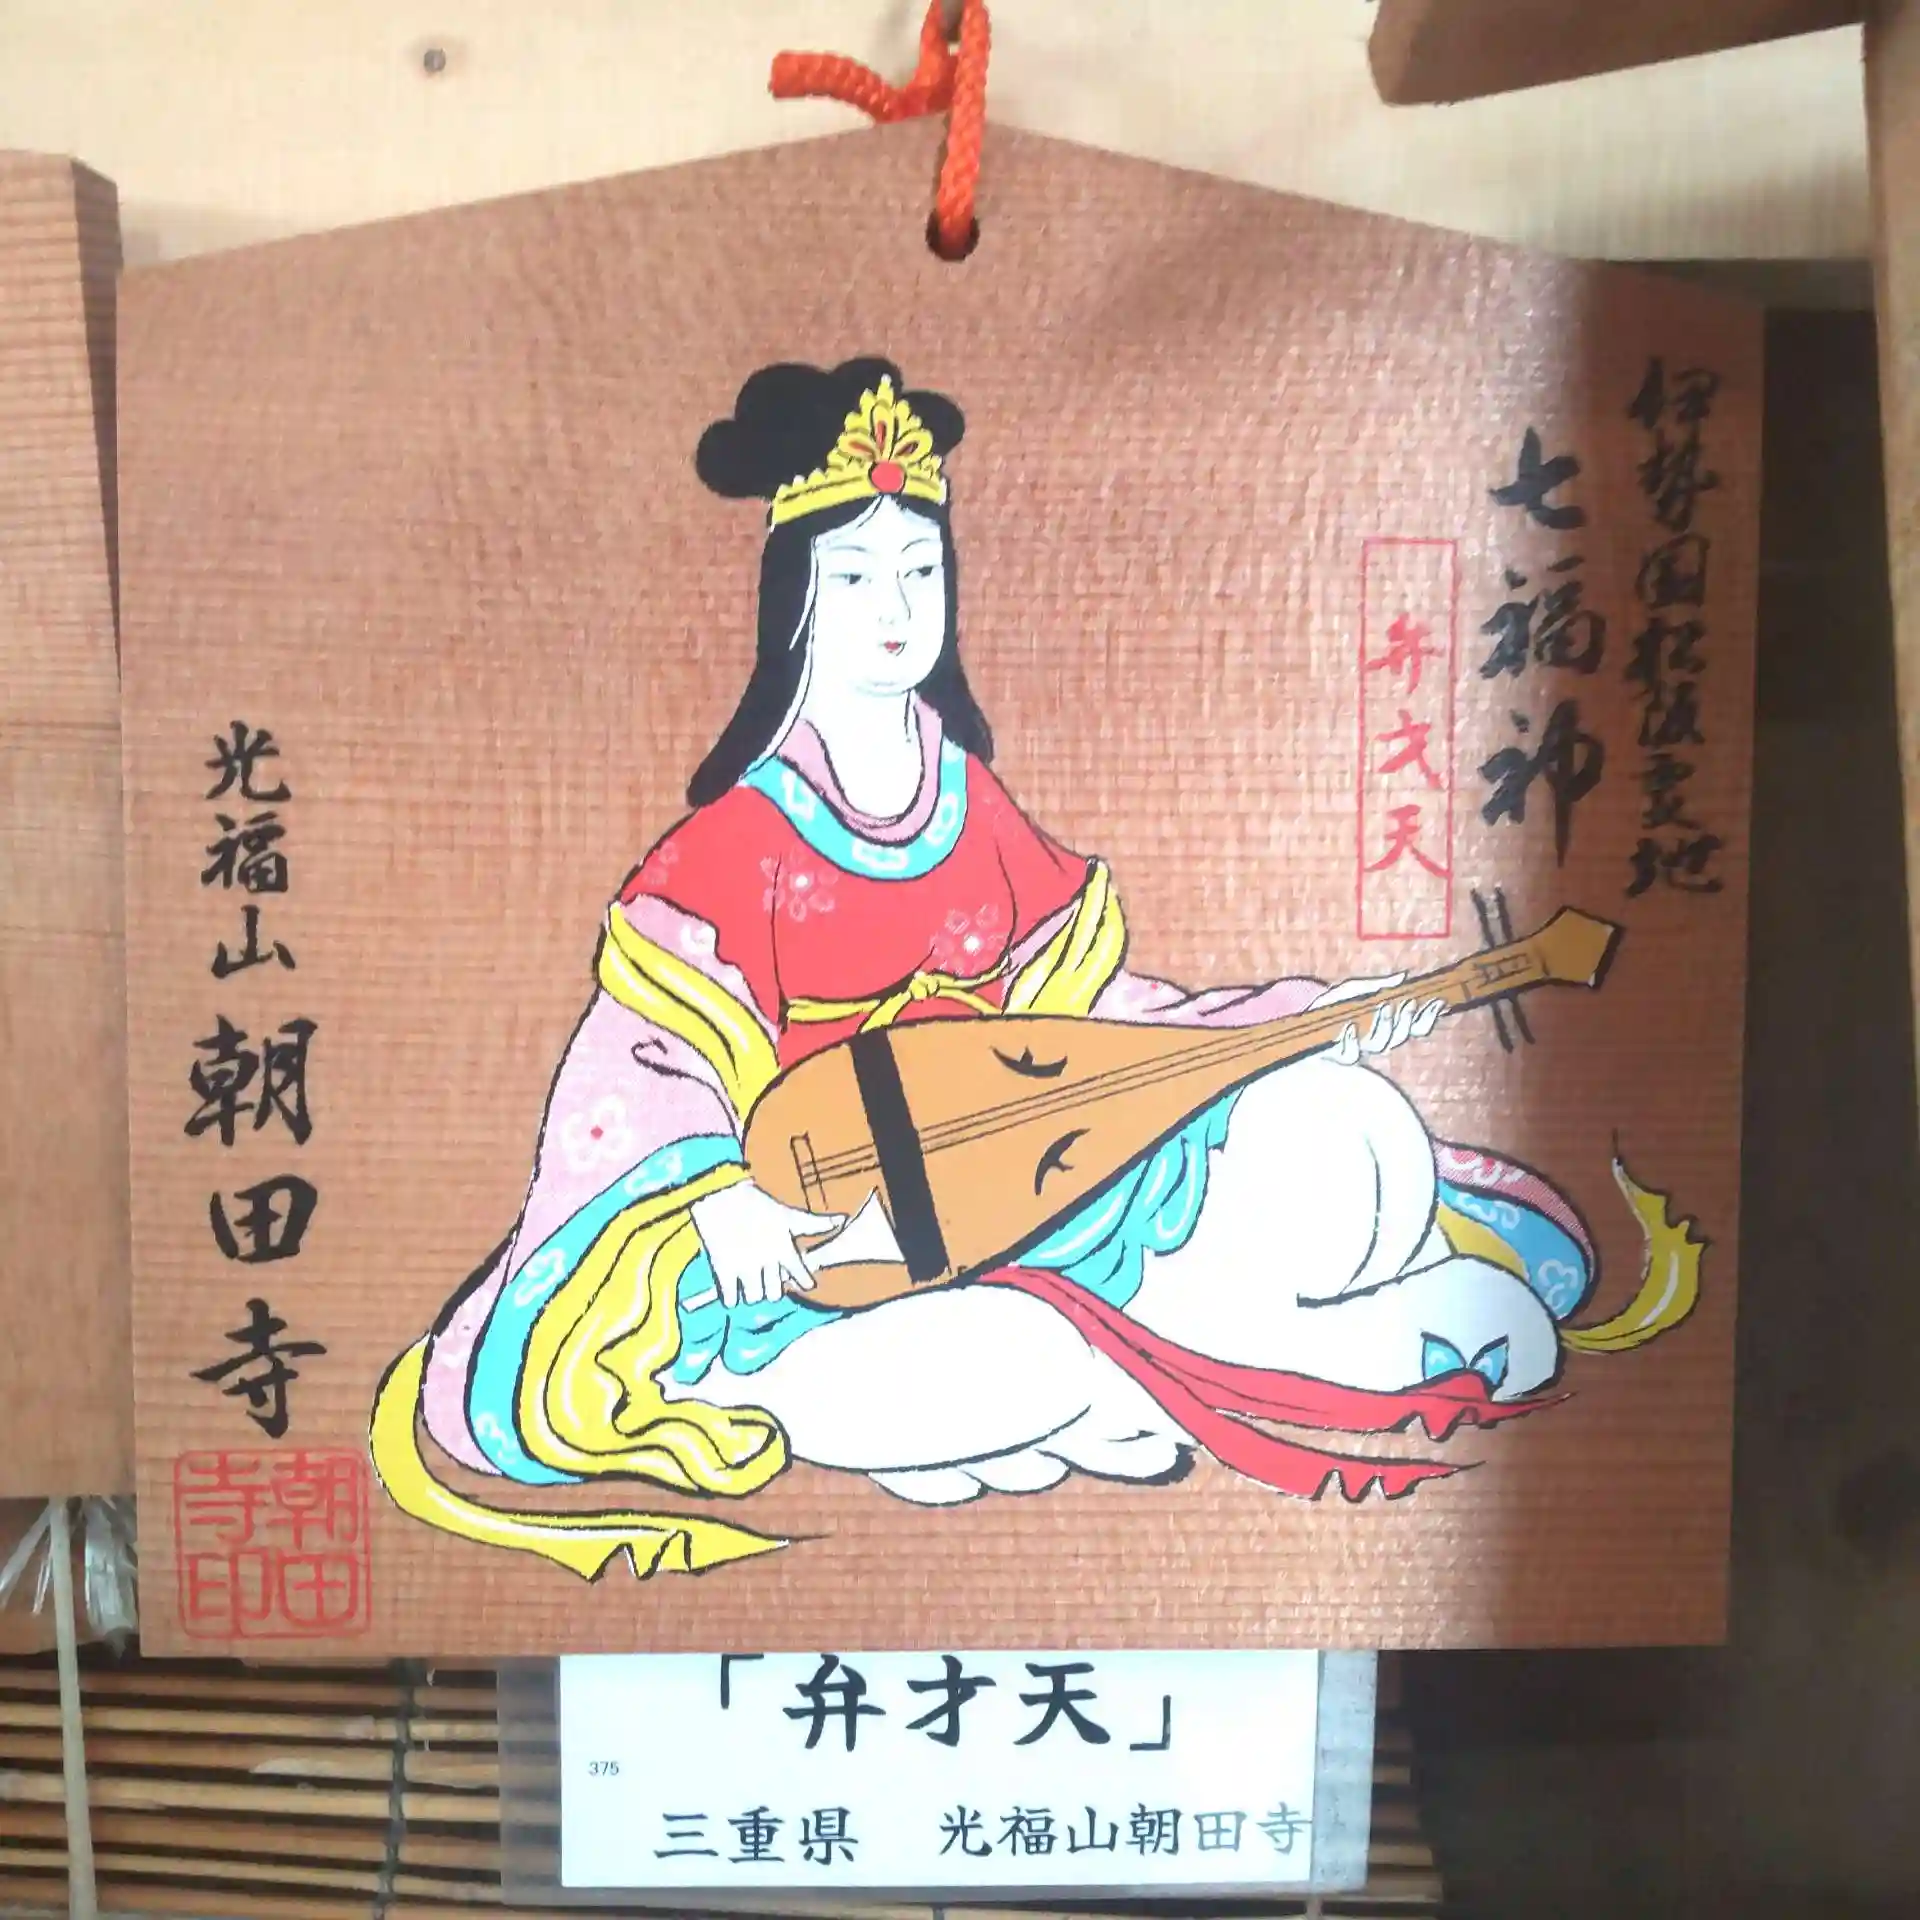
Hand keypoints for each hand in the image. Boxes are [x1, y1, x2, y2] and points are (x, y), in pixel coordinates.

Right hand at [690, 1179, 844, 1306]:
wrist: (723, 1194)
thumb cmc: (759, 1204)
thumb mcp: (789, 1215)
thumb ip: (816, 1224)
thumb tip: (842, 1220)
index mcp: (785, 1249)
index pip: (801, 1277)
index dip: (802, 1281)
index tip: (801, 1281)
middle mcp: (768, 1261)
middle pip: (774, 1294)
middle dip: (771, 1290)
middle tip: (766, 1281)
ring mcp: (745, 1267)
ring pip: (754, 1297)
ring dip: (752, 1293)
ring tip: (749, 1284)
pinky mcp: (723, 1269)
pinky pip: (730, 1298)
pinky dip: (731, 1297)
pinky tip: (731, 1289)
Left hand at [1310, 974, 1443, 1065]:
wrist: (1300, 1024)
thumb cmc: (1330, 1006)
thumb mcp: (1352, 990)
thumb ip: (1376, 985)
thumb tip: (1403, 976)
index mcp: (1384, 1025)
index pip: (1414, 1026)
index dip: (1428, 1017)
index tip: (1438, 1001)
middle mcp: (1375, 1040)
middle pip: (1401, 1037)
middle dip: (1407, 1020)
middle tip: (1408, 1003)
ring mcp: (1359, 1049)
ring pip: (1381, 1045)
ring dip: (1385, 1026)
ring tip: (1384, 1008)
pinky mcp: (1339, 1056)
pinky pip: (1351, 1054)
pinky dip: (1351, 1040)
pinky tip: (1350, 1027)